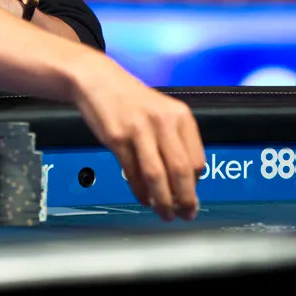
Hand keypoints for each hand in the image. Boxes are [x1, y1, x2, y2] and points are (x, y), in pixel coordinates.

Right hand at [70, 63, 205, 221]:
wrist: (98, 80)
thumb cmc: (131, 100)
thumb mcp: (162, 113)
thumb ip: (175, 141)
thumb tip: (185, 180)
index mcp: (180, 116)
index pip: (197, 160)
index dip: (195, 185)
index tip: (192, 198)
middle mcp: (163, 122)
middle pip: (180, 171)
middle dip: (185, 200)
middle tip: (185, 214)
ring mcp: (139, 130)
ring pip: (157, 176)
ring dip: (163, 201)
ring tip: (165, 213)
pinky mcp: (117, 138)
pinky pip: (132, 173)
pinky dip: (140, 191)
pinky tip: (143, 198)